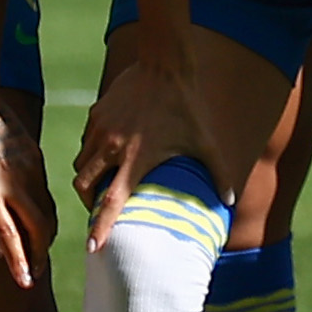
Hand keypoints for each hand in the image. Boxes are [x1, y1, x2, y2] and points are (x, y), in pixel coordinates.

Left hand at [0, 75, 55, 287]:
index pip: (8, 236)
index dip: (18, 261)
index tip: (25, 283)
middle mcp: (12, 183)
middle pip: (38, 228)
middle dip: (39, 254)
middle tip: (34, 273)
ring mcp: (27, 169)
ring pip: (47, 211)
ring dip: (44, 234)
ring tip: (37, 250)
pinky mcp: (35, 156)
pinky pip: (45, 191)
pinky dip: (43, 210)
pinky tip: (34, 220)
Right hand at [70, 43, 215, 248]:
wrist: (163, 63)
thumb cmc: (186, 105)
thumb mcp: (205, 141)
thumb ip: (218, 172)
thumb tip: (230, 200)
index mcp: (135, 160)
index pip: (111, 202)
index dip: (100, 227)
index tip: (92, 248)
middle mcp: (111, 148)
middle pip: (83, 186)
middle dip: (88, 202)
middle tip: (99, 208)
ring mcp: (100, 130)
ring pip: (81, 164)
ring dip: (88, 177)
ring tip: (104, 181)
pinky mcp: (95, 114)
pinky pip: (86, 142)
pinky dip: (92, 153)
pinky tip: (109, 151)